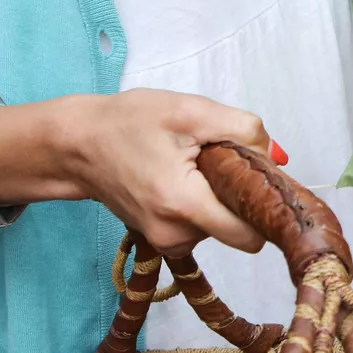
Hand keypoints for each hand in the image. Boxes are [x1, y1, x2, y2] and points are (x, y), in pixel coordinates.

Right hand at [0, 89, 273, 253]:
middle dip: (239, 194)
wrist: (76, 145)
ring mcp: (166, 242)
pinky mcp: (162, 239)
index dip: (264, 207)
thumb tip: (276, 157)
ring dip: (219, 195)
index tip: (262, 180)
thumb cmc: (128, 123)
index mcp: (184, 205)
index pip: (251, 235)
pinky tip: (181, 176)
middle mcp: (176, 235)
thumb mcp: (190, 111)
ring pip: (222, 226)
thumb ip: (242, 130)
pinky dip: (203, 202)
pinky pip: (202, 226)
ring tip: (191, 163)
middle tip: (216, 158)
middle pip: (239, 227)